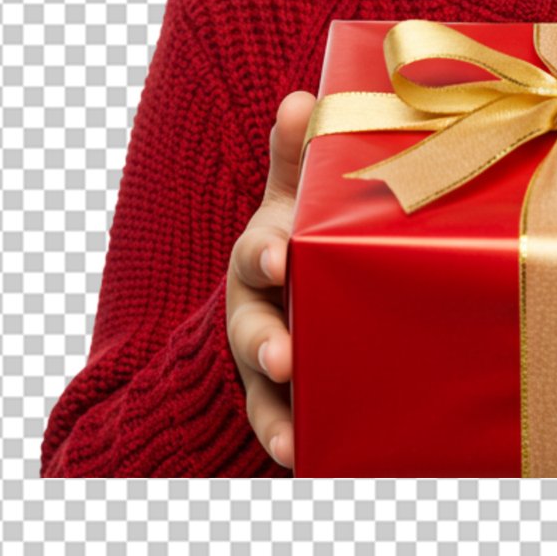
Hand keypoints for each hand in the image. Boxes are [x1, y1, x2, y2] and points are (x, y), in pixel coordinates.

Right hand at [226, 89, 316, 470]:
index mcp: (265, 251)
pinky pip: (281, 423)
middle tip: (283, 354)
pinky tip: (304, 457)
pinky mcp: (287, 396)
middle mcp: (257, 307)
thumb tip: (302, 99)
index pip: (259, 252)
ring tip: (293, 435)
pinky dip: (287, 440)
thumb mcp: (299, 190)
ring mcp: (268, 355)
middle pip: (252, 328)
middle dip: (265, 342)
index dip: (266, 255)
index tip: (282, 258)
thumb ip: (298, 151)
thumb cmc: (303, 225)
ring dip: (275, 408)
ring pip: (261, 386)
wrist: (290, 282)